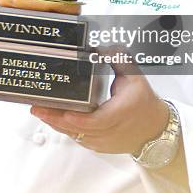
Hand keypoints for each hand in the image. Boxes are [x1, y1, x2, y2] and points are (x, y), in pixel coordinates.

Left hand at [31, 65, 167, 154]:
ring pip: (75, 135)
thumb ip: (118, 59)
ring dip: (56, 124)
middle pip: (79, 129)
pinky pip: (78, 138)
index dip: (79, 119)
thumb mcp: (134, 76)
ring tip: (39, 110)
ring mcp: (103, 141)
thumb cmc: (143, 101)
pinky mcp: (98, 146)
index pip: (97, 121)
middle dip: (56, 119)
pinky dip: (65, 129)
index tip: (64, 112)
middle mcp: (111, 131)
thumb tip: (102, 46)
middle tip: (37, 108)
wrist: (155, 129)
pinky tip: (51, 119)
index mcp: (120, 113)